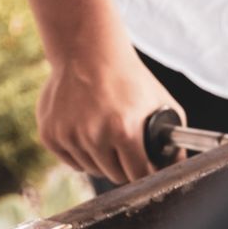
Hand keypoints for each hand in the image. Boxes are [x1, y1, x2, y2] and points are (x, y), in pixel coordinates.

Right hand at [37, 33, 182, 184]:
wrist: (88, 52)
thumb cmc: (128, 78)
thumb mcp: (160, 103)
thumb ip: (172, 139)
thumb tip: (177, 166)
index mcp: (124, 130)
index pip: (138, 175)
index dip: (145, 171)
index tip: (145, 166)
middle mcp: (93, 136)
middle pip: (114, 176)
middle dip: (124, 166)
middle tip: (126, 148)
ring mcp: (68, 136)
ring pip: (91, 169)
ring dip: (101, 159)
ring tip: (105, 132)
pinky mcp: (49, 134)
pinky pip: (70, 160)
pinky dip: (80, 151)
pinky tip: (86, 129)